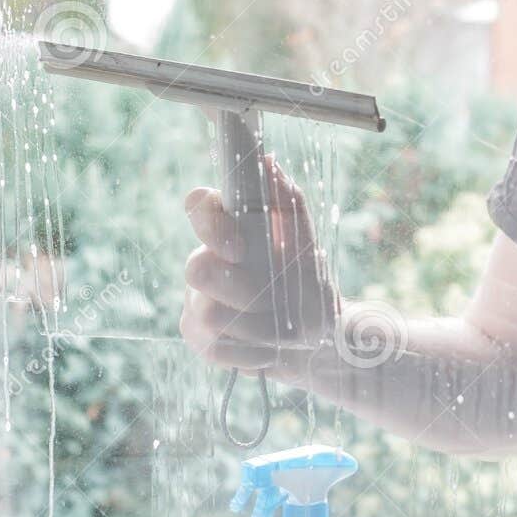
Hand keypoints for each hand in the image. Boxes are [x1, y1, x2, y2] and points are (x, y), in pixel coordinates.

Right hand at [179, 155, 334, 369]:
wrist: (319, 339)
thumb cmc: (309, 284)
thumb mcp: (307, 245)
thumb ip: (288, 205)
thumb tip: (268, 165)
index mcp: (229, 228)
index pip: (198, 205)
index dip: (211, 224)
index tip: (241, 248)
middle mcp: (206, 259)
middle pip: (196, 268)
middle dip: (245, 290)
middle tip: (275, 300)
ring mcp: (197, 299)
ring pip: (209, 313)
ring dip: (257, 326)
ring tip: (282, 328)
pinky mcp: (199, 337)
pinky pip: (214, 346)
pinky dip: (252, 352)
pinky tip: (269, 349)